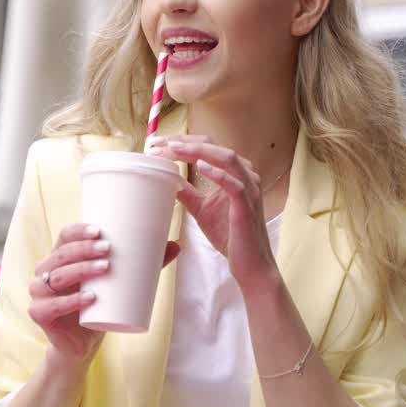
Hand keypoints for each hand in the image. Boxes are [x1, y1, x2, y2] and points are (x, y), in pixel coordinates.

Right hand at [29, 223, 180, 369]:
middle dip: (84, 249)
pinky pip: (51, 305)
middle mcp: (46, 271)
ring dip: (81, 270)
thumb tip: (177, 246)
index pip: (65, 236)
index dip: (79, 231)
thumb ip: (144, 265)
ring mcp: (40, 293)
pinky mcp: (40, 314)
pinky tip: (89, 297)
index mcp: (61, 258)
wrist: (82, 344)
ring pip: (57, 276)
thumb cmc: (98, 308)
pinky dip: (71, 301)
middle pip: (61, 254)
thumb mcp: (119, 284)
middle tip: (109, 249)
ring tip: (106, 269)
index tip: (101, 231)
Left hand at [148, 135, 277, 286]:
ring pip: (226, 158)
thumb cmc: (230, 236)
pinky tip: (199, 166)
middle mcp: (244, 175)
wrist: (249, 264)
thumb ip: (187, 192)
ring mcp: (249, 188)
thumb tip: (167, 179)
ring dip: (198, 151)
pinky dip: (217, 173)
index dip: (182, 142)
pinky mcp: (247, 205)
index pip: (207, 148)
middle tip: (158, 143)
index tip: (156, 143)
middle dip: (185, 142)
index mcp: (234, 173)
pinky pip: (234, 184)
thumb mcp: (201, 209)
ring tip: (175, 149)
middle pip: (215, 147)